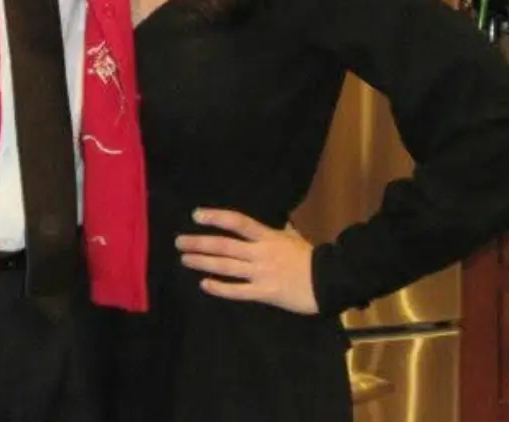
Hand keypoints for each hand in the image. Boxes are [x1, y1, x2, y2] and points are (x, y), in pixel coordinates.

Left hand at [176, 208, 317, 314]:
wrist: (329, 281)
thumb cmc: (311, 257)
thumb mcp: (294, 236)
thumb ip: (280, 229)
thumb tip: (275, 218)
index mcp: (268, 236)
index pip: (238, 222)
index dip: (216, 217)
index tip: (196, 215)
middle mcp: (260, 253)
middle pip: (224, 245)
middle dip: (200, 242)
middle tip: (179, 241)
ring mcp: (261, 273)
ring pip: (226, 266)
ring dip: (203, 262)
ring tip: (184, 259)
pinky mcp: (265, 293)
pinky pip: (238, 291)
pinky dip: (220, 288)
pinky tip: (204, 284)